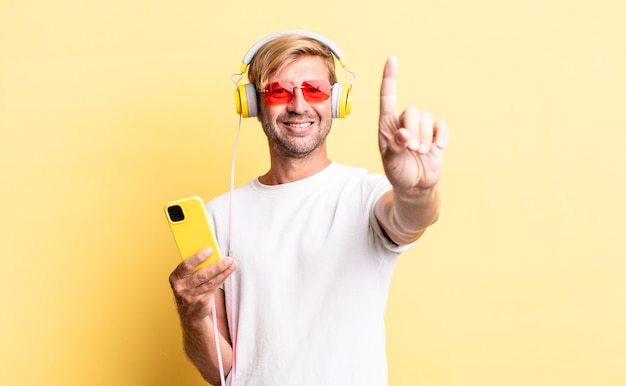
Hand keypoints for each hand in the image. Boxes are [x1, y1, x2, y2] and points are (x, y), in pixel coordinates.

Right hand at [169, 249, 236, 322]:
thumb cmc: (188, 288)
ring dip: (223, 272)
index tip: (210, 250)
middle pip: (201, 275)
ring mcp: (191, 296)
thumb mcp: (185, 278)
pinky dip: (222, 278)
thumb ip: (194, 267)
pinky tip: (228, 272)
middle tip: (228, 260)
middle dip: (216, 266)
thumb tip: (212, 254)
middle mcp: (181, 287)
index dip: (198, 257)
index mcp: (175, 277)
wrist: (188, 312)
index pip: (186, 266)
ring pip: (210, 282)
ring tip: (232, 264)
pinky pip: (214, 288)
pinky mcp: (201, 302)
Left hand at [378, 56, 448, 192]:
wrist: (415, 186)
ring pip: (427, 118)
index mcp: (387, 125)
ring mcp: (421, 128)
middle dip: (414, 130)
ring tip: (420, 153)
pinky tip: (438, 148)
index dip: (390, 78)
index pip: (388, 97)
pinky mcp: (436, 135)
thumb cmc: (398, 172)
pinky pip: (441, 126)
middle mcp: (404, 123)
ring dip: (425, 137)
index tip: (392, 59)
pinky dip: (440, 137)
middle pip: (412, 111)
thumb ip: (394, 146)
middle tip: (412, 149)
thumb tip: (404, 133)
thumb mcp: (391, 162)